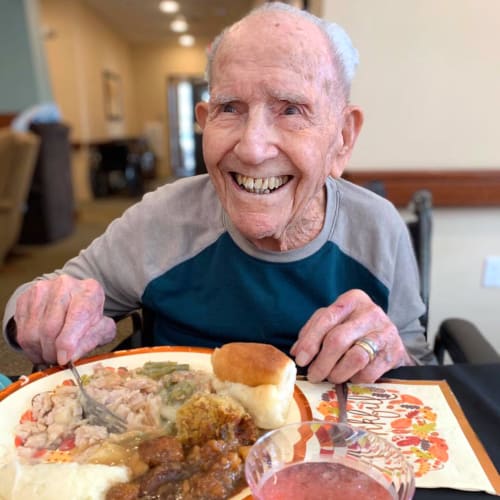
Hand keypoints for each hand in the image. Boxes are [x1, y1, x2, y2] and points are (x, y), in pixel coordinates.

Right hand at [14, 275, 115, 365]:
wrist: (73, 299)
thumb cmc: (89, 315)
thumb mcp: (102, 329)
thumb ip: (92, 341)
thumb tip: (71, 356)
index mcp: (89, 291)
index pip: (77, 316)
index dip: (68, 342)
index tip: (64, 359)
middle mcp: (65, 285)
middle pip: (50, 328)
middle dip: (52, 352)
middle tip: (58, 360)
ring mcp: (42, 290)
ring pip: (33, 332)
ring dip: (40, 351)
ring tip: (50, 354)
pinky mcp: (25, 298)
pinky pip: (21, 331)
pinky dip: (29, 347)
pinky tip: (40, 346)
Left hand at [290, 289, 414, 383]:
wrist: (389, 342)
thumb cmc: (355, 331)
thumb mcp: (335, 322)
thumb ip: (314, 331)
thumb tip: (297, 352)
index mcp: (352, 299)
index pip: (326, 319)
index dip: (310, 342)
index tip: (301, 360)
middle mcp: (370, 312)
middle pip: (338, 339)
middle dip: (321, 362)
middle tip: (313, 375)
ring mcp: (385, 332)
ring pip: (354, 357)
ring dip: (337, 373)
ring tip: (331, 378)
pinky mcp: (395, 353)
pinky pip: (369, 372)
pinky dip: (355, 379)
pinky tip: (350, 378)